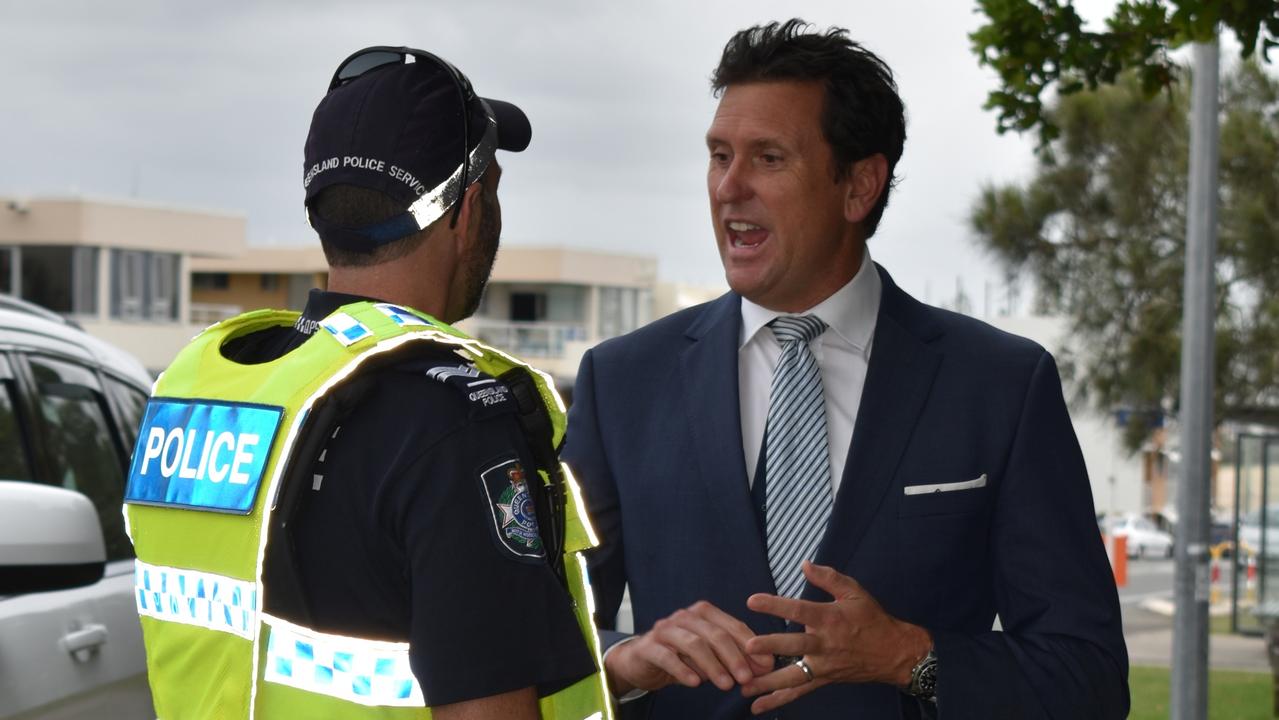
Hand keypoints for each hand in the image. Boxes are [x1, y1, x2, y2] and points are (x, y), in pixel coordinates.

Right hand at [604, 600, 773, 695]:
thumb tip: (765, 667)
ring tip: (726, 685)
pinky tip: (695, 683)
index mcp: (703, 613)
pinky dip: (682, 670)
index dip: (751, 645)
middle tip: (747, 678)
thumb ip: (734, 658)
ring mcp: (665, 629)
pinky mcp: (648, 646)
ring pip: (693, 644)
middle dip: (734, 657)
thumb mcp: (710, 656)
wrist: (640, 661)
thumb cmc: (681, 656)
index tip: (766, 664)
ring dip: (713, 665)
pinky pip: (667, 656)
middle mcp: (685, 617)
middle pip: (715, 634)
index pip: (732, 625)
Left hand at [740, 561, 931, 714]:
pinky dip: (779, 700)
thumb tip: (804, 564)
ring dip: (768, 682)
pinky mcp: (824, 679)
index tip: (752, 601)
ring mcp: (824, 665)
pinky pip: (799, 691)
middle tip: (749, 647)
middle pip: (795, 645)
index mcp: (830, 619)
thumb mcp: (854, 592)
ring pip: (793, 675)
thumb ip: (828, 577)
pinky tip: (758, 705)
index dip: (776, 605)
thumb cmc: (872, 619)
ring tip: (744, 686)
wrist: (894, 653)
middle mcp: (825, 644)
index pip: (799, 610)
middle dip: (771, 646)